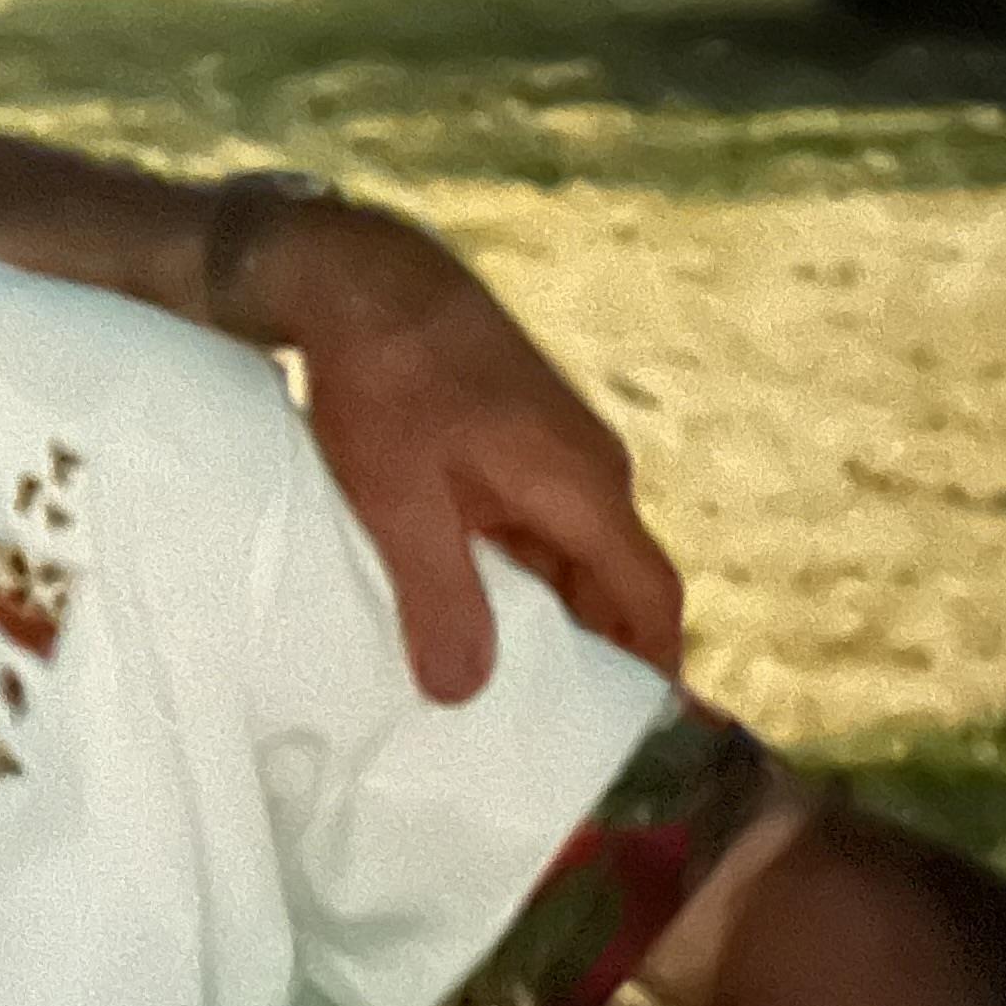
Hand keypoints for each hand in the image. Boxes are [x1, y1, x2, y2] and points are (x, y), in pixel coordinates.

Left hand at [221, 193, 686, 702]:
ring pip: (564, 552)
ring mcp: (551, 448)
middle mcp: (587, 469)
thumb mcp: (401, 503)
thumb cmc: (383, 381)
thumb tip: (466, 694)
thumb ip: (441, 597)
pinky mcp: (512, 435)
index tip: (631, 732)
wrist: (355, 274)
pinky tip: (460, 606)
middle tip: (543, 727)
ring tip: (496, 682)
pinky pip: (531, 522)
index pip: (649, 596)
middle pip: (610, 581)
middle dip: (588, 652)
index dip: (650, 667)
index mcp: (584, 487)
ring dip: (540, 611)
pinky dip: (509, 570)